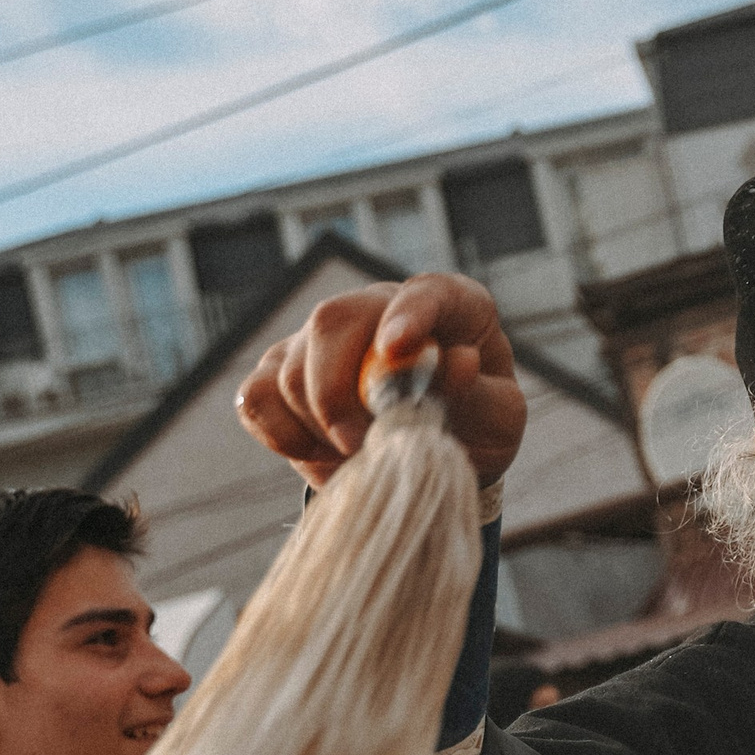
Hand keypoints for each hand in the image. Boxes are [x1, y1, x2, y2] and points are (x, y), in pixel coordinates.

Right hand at [237, 276, 524, 492]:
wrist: (434, 460)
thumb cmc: (477, 425)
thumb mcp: (498, 419)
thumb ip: (477, 393)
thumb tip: (458, 362)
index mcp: (449, 306)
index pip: (427, 293)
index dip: (409, 315)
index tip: (397, 348)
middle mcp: (379, 308)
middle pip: (333, 321)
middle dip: (338, 391)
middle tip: (358, 443)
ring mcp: (324, 338)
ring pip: (290, 367)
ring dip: (317, 425)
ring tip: (359, 453)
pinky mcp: (282, 374)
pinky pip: (256, 398)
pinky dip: (281, 434)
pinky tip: (317, 451)